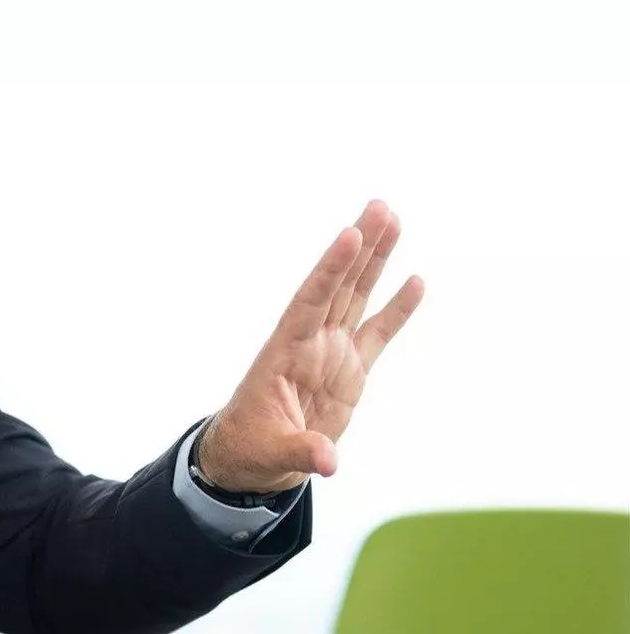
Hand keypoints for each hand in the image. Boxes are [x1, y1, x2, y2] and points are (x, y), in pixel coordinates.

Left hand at [195, 200, 424, 493]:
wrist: (254, 458)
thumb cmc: (253, 447)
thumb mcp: (273, 452)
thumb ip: (302, 450)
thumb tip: (327, 460)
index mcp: (286, 351)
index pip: (311, 301)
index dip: (330, 269)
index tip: (349, 234)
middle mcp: (310, 342)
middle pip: (338, 285)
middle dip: (359, 247)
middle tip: (379, 206)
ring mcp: (331, 353)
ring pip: (356, 296)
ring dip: (374, 260)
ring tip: (393, 219)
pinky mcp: (350, 370)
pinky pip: (377, 332)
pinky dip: (396, 309)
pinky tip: (415, 281)